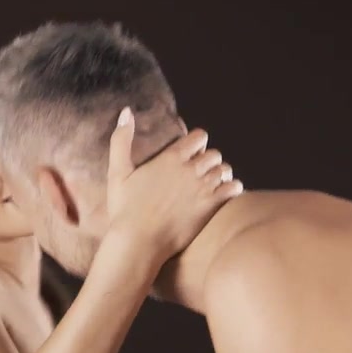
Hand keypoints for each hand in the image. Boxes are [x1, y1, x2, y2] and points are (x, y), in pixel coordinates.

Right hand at [106, 107, 242, 260]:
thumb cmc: (124, 208)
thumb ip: (121, 140)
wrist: (138, 241)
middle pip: (214, 153)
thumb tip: (125, 112)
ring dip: (219, 174)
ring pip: (225, 169)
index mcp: (170, 157)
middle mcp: (190, 169)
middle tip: (198, 172)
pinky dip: (231, 188)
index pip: (199, 137)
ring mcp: (203, 187)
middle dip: (208, 160)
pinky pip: (234, 188)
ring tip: (210, 184)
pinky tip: (222, 195)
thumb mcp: (117, 172)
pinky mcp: (211, 205)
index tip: (188, 154)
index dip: (196, 143)